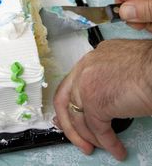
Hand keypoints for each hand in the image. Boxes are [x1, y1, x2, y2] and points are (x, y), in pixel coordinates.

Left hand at [53, 39, 151, 160]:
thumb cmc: (148, 67)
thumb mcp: (121, 66)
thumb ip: (107, 77)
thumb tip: (108, 95)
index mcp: (92, 59)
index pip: (72, 83)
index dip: (69, 103)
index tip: (69, 116)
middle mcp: (85, 68)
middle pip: (64, 100)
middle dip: (69, 124)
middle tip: (78, 138)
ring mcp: (86, 84)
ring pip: (78, 118)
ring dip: (88, 137)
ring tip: (97, 147)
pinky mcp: (95, 102)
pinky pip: (98, 129)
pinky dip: (107, 143)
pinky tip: (116, 149)